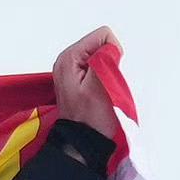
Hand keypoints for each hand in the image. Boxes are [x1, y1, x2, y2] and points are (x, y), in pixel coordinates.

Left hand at [51, 26, 121, 146]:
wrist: (83, 143)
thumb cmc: (90, 120)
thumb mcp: (98, 86)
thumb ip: (103, 60)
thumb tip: (111, 47)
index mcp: (69, 58)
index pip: (102, 36)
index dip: (112, 53)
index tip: (107, 75)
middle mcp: (67, 60)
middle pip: (101, 45)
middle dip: (108, 62)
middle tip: (103, 85)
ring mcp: (72, 69)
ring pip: (101, 56)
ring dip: (106, 71)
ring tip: (100, 90)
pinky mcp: (78, 78)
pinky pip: (98, 67)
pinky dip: (103, 77)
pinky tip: (98, 92)